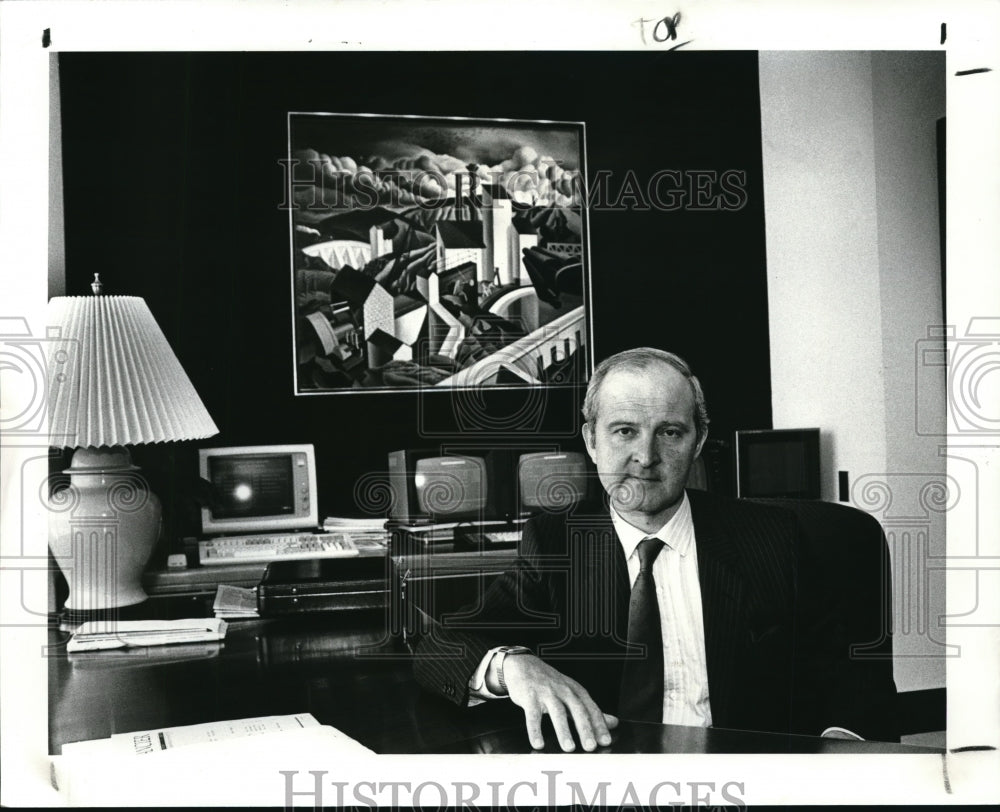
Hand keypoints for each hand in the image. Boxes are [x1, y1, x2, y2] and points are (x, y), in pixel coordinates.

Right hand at [499, 654, 617, 751]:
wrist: (523, 665)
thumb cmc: (549, 683)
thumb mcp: (572, 693)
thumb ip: (591, 710)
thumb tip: (613, 723)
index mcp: (575, 691)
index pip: (591, 708)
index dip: (599, 724)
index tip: (605, 741)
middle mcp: (563, 690)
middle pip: (577, 709)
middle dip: (585, 728)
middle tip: (590, 746)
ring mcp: (546, 693)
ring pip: (557, 712)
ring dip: (563, 730)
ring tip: (569, 748)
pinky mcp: (529, 697)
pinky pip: (532, 715)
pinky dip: (535, 730)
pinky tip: (538, 743)